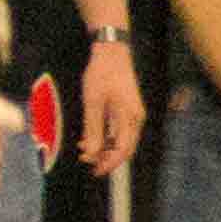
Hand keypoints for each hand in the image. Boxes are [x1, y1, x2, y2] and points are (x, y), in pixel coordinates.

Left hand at [77, 38, 143, 176]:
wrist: (112, 51)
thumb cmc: (103, 73)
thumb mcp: (93, 102)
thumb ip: (92, 129)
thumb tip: (90, 153)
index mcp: (131, 118)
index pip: (123, 150)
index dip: (109, 164)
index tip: (94, 171)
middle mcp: (135, 118)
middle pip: (124, 148)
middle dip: (106, 158)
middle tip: (87, 163)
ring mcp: (133, 113)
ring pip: (121, 140)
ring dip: (104, 148)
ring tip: (84, 150)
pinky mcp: (127, 108)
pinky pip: (118, 130)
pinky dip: (105, 137)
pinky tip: (90, 137)